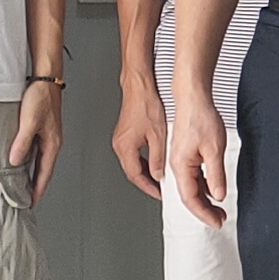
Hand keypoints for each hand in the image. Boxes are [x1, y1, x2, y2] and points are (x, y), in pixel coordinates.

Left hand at [9, 79, 64, 190]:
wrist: (45, 77)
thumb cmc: (41, 96)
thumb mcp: (29, 121)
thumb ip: (22, 142)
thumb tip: (15, 161)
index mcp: (52, 143)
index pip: (45, 173)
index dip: (38, 189)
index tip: (30, 203)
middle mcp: (52, 142)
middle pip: (43, 169)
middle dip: (35, 185)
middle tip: (24, 199)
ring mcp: (47, 135)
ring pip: (39, 160)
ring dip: (31, 173)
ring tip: (21, 184)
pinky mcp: (41, 128)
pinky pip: (35, 150)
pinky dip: (28, 159)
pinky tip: (19, 160)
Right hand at [110, 74, 167, 200]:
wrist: (139, 86)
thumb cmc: (145, 104)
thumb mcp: (158, 135)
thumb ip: (157, 158)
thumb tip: (158, 173)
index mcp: (125, 147)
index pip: (136, 176)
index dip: (148, 187)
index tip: (158, 192)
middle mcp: (119, 144)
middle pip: (132, 171)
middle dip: (146, 181)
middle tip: (159, 188)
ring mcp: (120, 139)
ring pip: (132, 162)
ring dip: (144, 170)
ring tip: (159, 176)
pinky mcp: (124, 133)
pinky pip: (132, 153)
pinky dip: (142, 160)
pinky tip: (153, 160)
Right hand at [166, 91, 230, 228]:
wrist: (193, 98)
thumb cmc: (201, 117)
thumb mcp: (214, 149)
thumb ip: (215, 175)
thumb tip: (218, 195)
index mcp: (179, 166)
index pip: (190, 198)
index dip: (204, 213)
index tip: (216, 222)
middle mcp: (175, 165)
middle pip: (188, 196)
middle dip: (204, 210)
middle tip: (220, 218)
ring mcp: (179, 160)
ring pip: (190, 187)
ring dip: (204, 199)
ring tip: (219, 208)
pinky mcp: (184, 154)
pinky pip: (191, 176)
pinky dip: (203, 186)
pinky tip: (213, 189)